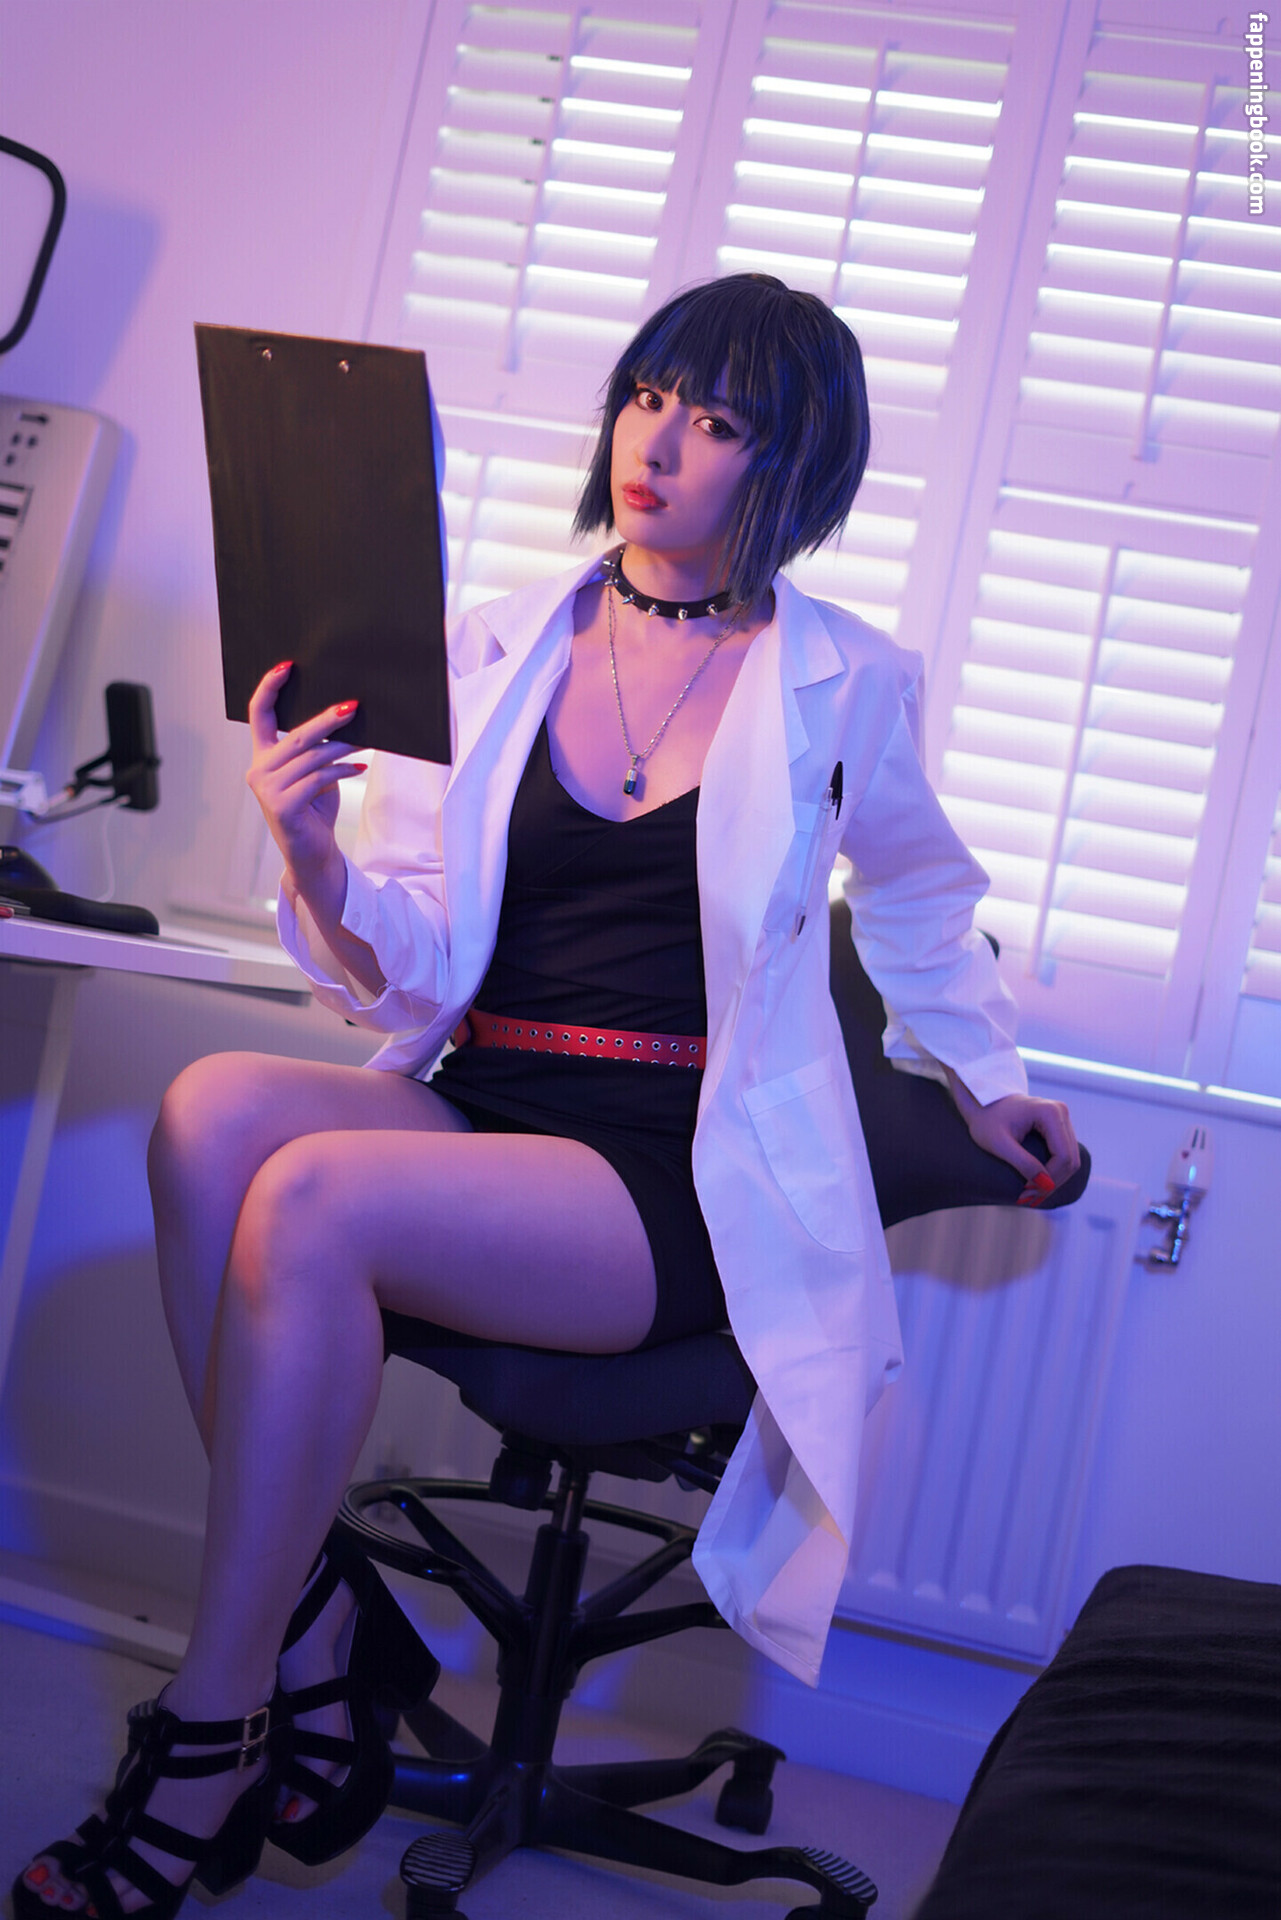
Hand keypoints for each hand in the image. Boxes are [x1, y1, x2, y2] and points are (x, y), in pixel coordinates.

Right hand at [245, 663, 365, 890]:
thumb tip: (346, 716)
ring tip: (366, 741)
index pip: (258, 714)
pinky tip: (359, 768)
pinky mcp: (281, 806)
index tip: (287, 665)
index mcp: (263, 756)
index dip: (269, 687)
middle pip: (295, 735)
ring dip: (343, 747)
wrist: (312, 853)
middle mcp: (258, 770)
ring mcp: (267, 789)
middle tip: (353, 707)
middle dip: (326, 720)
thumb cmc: (314, 809)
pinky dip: (342, 771)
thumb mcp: (316, 773)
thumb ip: (318, 749)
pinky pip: (317, 779)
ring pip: (311, 757)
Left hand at [945, 1072, 1079, 1204]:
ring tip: (1033, 1195)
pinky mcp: (1058, 1126)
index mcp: (1050, 1113)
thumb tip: (1047, 1186)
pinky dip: (1054, 1171)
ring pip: (1071, 1159)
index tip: (1028, 1194)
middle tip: (1030, 1199)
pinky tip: (1038, 1183)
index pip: (1063, 1156)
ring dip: (1055, 1180)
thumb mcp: (999, 1144)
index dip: (1050, 1179)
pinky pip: (1064, 1154)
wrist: (980, 1101)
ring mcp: (1062, 1118)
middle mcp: (1062, 1112)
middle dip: (1053, 1183)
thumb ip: (1023, 1163)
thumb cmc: (985, 1120)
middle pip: (1071, 1159)